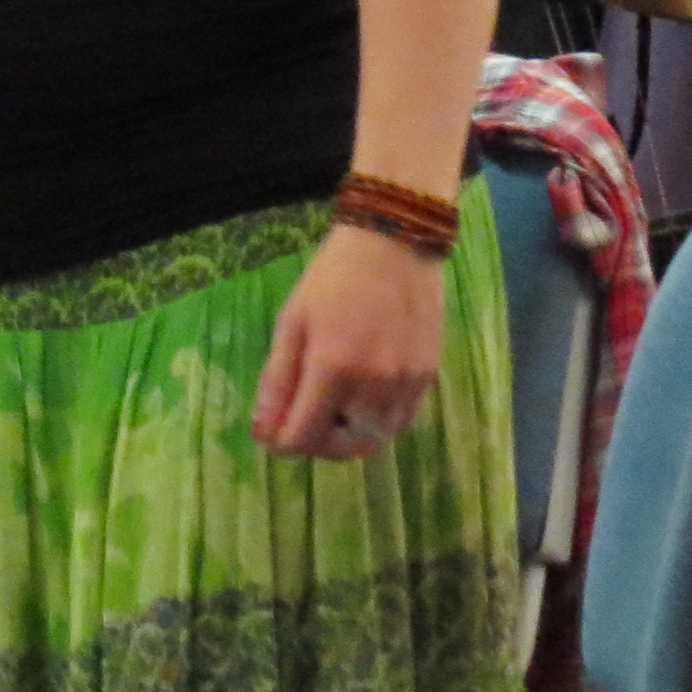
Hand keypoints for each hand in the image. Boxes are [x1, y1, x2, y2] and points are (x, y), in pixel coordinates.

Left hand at [253, 220, 446, 459]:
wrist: (394, 245)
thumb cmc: (332, 278)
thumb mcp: (292, 322)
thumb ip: (278, 380)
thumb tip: (263, 431)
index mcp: (332, 368)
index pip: (304, 436)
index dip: (282, 443)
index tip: (272, 432)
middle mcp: (373, 384)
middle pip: (341, 446)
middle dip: (315, 442)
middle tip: (301, 420)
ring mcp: (405, 383)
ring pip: (374, 438)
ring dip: (348, 435)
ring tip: (332, 410)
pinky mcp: (428, 377)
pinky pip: (400, 421)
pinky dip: (378, 423)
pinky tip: (362, 400)